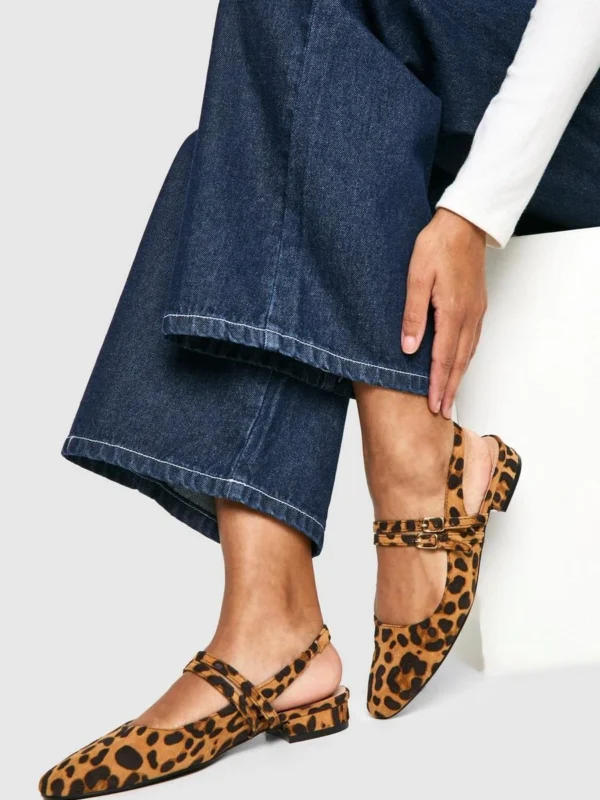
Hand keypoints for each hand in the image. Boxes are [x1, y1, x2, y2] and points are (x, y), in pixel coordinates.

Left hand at [401, 208, 486, 417]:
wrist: (464, 223)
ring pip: (467, 353)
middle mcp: (468, 316)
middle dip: (450, 389)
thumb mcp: (416, 277)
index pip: (443, 358)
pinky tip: (459, 365)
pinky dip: (465, 359)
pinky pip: (472, 340)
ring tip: (450, 396)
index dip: (437, 384)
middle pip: (458, 362)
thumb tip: (410, 348)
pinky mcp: (477, 305)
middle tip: (443, 412)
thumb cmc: (437, 246)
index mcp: (452, 312)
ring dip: (458, 377)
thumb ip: (413, 314)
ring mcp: (475, 311)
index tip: (434, 406)